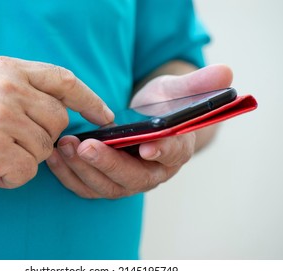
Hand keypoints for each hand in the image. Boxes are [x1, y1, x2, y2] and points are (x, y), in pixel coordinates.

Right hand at [0, 56, 113, 190]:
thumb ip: (25, 91)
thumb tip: (62, 109)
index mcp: (9, 69)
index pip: (64, 80)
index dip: (90, 99)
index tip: (105, 116)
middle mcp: (8, 88)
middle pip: (58, 121)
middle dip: (43, 138)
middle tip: (13, 142)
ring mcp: (0, 116)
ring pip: (44, 150)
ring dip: (23, 159)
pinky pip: (26, 172)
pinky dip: (11, 178)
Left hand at [46, 64, 232, 198]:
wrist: (147, 122)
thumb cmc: (164, 106)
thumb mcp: (179, 90)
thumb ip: (198, 84)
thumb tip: (226, 72)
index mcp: (176, 151)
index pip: (174, 154)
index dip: (163, 151)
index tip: (147, 146)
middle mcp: (153, 172)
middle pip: (132, 178)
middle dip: (108, 164)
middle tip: (84, 146)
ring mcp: (128, 181)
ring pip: (106, 187)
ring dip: (83, 170)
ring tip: (64, 147)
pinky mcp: (107, 182)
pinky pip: (88, 187)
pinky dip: (70, 176)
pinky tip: (56, 157)